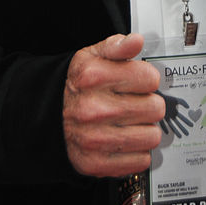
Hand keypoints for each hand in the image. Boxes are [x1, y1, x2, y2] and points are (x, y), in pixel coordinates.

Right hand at [63, 33, 163, 177]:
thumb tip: (137, 41)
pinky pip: (141, 160)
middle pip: (155, 108)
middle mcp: (94, 108)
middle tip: (135, 103)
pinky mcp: (97, 163)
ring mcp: (95, 139)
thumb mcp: (92, 56)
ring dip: (145, 129)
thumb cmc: (79, 85)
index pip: (150, 78)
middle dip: (149, 104)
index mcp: (94, 77)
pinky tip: (124, 140)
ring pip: (152, 136)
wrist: (50, 116)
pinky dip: (136, 152)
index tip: (138, 82)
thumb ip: (117, 46)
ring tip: (130, 122)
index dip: (146, 79)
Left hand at [158, 92, 192, 137]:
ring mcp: (165, 117)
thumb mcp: (176, 100)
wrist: (158, 96)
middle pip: (177, 123)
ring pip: (171, 125)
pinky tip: (167, 132)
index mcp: (174, 112)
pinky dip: (164, 128)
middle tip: (187, 134)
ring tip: (180, 136)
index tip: (192, 125)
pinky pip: (162, 124)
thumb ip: (182, 102)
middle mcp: (170, 116)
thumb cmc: (167, 98)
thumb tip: (188, 107)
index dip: (187, 121)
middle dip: (182, 128)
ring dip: (175, 131)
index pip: (182, 118)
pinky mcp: (159, 118)